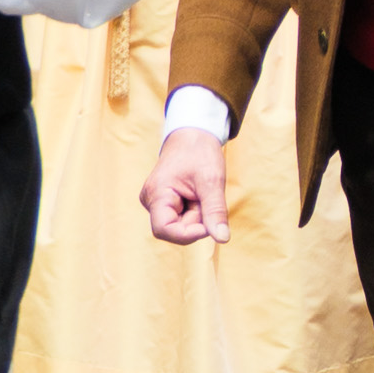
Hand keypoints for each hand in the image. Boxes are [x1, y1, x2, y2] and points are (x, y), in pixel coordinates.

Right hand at [142, 129, 229, 244]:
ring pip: (180, 225)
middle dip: (196, 221)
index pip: (164, 230)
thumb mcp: (212, 181)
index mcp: (156, 194)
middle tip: (206, 198)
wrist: (192, 134)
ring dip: (197, 216)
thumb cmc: (200, 152)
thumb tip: (222, 238)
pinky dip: (195, 211)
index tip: (209, 223)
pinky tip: (197, 195)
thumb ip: (215, 211)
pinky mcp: (164, 202)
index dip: (188, 233)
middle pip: (175, 229)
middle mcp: (151, 200)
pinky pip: (181, 217)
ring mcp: (156, 202)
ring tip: (201, 193)